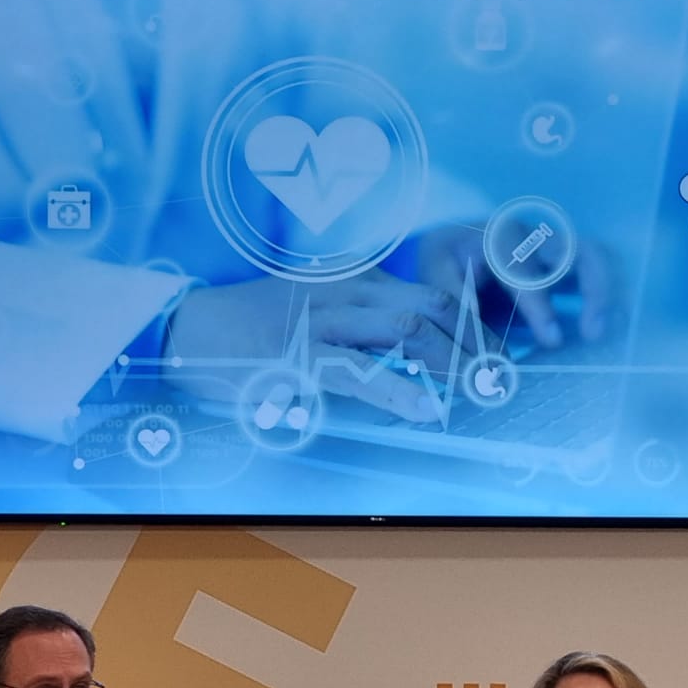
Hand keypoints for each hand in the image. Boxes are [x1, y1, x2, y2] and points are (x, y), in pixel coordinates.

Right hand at [164, 272, 471, 421]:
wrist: (189, 327)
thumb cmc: (259, 325)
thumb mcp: (324, 309)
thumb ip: (371, 327)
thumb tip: (427, 363)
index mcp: (358, 279)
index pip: (434, 293)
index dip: (475, 325)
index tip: (498, 354)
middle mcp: (347, 290)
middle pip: (432, 306)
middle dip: (475, 342)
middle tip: (499, 375)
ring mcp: (323, 319)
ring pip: (406, 329)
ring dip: (450, 361)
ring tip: (477, 389)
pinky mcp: (298, 354)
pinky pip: (360, 371)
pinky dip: (400, 390)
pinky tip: (428, 408)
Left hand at [411, 220, 614, 350]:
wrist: (457, 248)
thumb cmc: (448, 259)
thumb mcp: (435, 268)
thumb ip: (451, 293)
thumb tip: (473, 325)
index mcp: (500, 237)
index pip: (529, 267)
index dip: (541, 304)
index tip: (552, 339)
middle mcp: (537, 238)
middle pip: (580, 251)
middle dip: (594, 290)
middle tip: (594, 333)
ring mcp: (558, 250)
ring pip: (599, 260)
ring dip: (608, 295)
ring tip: (603, 334)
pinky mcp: (570, 267)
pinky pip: (600, 275)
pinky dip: (610, 299)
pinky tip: (606, 330)